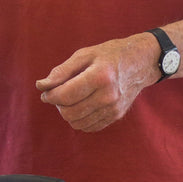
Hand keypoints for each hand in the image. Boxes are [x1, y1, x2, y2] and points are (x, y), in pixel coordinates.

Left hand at [35, 33, 159, 132]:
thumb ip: (61, 71)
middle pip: (69, 112)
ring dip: (67, 113)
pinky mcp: (117, 116)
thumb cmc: (109, 55)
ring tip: (69, 98)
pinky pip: (89, 127)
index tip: (45, 91)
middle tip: (57, 93)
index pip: (65, 96)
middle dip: (57, 105)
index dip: (49, 96)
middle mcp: (108, 96)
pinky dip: (79, 119)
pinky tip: (80, 105)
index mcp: (99, 77)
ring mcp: (114, 108)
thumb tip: (41, 86)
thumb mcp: (84, 54)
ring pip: (77, 123)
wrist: (141, 62)